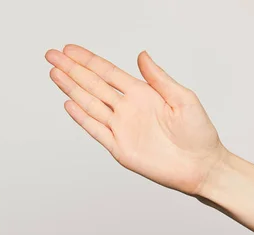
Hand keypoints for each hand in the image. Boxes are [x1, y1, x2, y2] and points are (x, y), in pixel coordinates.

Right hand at [46, 44, 227, 194]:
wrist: (200, 167)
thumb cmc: (199, 133)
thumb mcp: (183, 98)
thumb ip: (159, 78)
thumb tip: (142, 56)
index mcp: (142, 94)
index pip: (108, 73)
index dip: (88, 60)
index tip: (70, 50)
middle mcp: (128, 109)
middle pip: (93, 85)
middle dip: (72, 69)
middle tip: (52, 56)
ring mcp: (121, 128)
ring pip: (90, 104)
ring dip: (72, 88)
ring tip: (55, 74)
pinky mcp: (119, 148)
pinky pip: (96, 130)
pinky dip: (82, 118)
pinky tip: (69, 103)